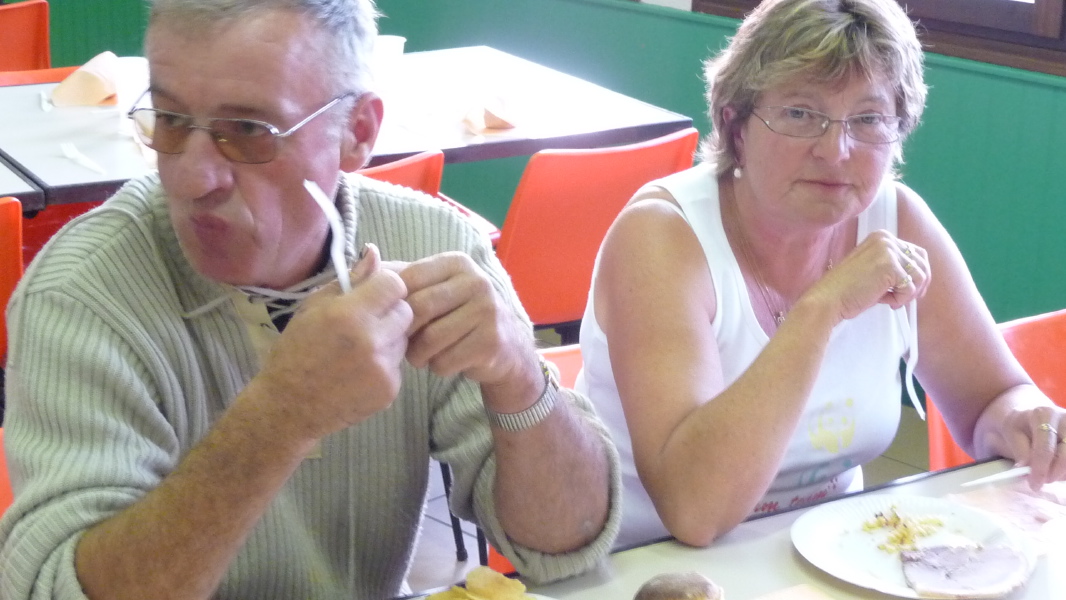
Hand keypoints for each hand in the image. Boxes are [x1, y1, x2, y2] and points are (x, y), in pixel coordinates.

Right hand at [255, 243, 412, 437]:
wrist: (289, 407)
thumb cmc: (296, 351)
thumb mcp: (313, 308)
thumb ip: (349, 280)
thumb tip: (375, 252)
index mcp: (348, 314)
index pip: (394, 284)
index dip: (384, 287)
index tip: (372, 295)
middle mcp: (370, 340)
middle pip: (406, 310)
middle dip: (390, 312)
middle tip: (367, 323)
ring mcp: (383, 368)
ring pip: (404, 338)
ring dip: (389, 338)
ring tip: (359, 349)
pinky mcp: (389, 390)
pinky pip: (399, 364)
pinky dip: (385, 364)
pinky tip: (360, 371)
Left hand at [393, 252, 537, 389]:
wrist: (504, 348)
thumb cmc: (456, 316)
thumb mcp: (431, 289)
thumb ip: (398, 274)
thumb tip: (367, 253)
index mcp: (457, 263)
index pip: (410, 278)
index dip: (395, 304)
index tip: (393, 318)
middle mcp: (476, 281)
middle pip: (420, 308)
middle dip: (406, 332)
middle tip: (406, 342)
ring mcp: (488, 310)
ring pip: (431, 338)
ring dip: (419, 354)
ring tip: (422, 354)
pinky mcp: (491, 341)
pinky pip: (446, 360)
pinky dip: (437, 367)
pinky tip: (443, 361)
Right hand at [813, 230, 930, 320]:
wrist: (829, 298)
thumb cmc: (848, 289)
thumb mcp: (874, 269)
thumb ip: (893, 265)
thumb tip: (919, 277)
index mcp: (881, 237)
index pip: (915, 252)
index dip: (916, 273)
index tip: (909, 289)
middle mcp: (886, 239)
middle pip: (922, 261)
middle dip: (918, 283)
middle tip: (905, 298)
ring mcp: (888, 251)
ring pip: (920, 275)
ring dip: (908, 293)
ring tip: (891, 300)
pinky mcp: (890, 266)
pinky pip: (911, 287)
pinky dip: (901, 299)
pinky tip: (886, 302)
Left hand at [997, 406, 1065, 489]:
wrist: (1031, 415)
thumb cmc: (1019, 425)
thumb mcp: (1011, 433)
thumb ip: (1020, 451)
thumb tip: (1025, 471)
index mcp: (1044, 415)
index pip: (1045, 448)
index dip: (1040, 469)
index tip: (1034, 485)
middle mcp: (1065, 418)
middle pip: (1065, 455)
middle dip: (1052, 473)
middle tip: (1040, 482)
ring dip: (1061, 473)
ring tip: (1047, 475)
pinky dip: (1065, 471)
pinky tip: (1057, 471)